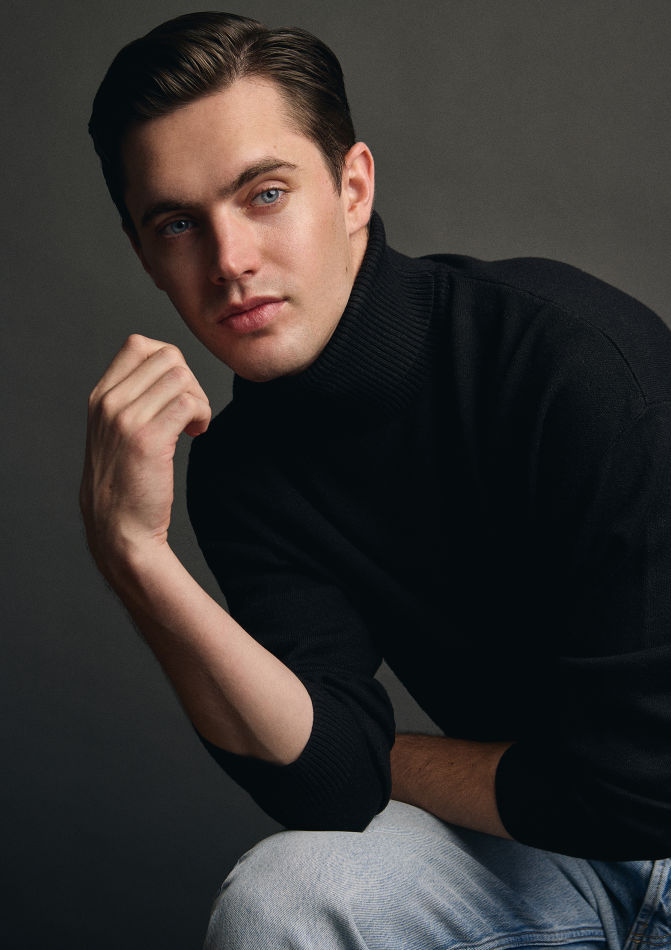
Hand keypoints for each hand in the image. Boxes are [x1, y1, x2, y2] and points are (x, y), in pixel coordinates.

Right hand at [80, 334, 210, 572]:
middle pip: (166, 356)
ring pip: (180, 377)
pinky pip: (189, 403)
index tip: (175, 392)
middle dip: (190, 380)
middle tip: (191, 411)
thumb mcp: (114, 433)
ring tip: (194, 425)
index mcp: (100, 397)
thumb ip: (131, 400)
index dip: (169, 362)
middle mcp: (109, 403)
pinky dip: (202, 415)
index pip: (138, 345)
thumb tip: (166, 373)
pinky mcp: (148, 439)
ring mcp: (126, 419)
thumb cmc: (124, 484)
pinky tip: (197, 434)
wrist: (119, 529)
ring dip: (199, 399)